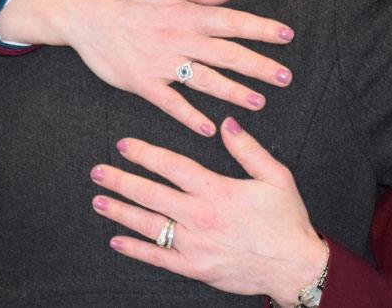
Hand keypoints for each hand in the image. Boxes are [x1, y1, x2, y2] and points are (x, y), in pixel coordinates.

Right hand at [1, 0, 295, 135]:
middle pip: (227, 54)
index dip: (262, 29)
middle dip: (259, 66)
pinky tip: (209, 128)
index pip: (233, 21)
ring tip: (259, 102)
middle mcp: (180, 38)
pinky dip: (189, 116)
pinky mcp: (142, 82)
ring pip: (205, 80)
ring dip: (233, 92)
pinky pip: (170, 102)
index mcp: (187, 13)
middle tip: (285, 77)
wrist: (82, 13)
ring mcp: (161, 63)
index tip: (287, 36)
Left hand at [90, 117, 328, 301]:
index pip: (171, 166)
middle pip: (151, 194)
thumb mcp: (276, 176)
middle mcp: (200, 216)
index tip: (124, 146)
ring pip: (148, 224)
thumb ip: (248, 149)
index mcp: (216, 190)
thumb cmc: (286, 221)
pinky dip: (135, 249)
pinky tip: (117, 240)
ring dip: (120, 211)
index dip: (145, 154)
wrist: (294, 266)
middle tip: (98, 172)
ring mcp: (194, 244)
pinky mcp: (195, 268)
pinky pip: (158, 257)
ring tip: (99, 200)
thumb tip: (227, 123)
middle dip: (120, 181)